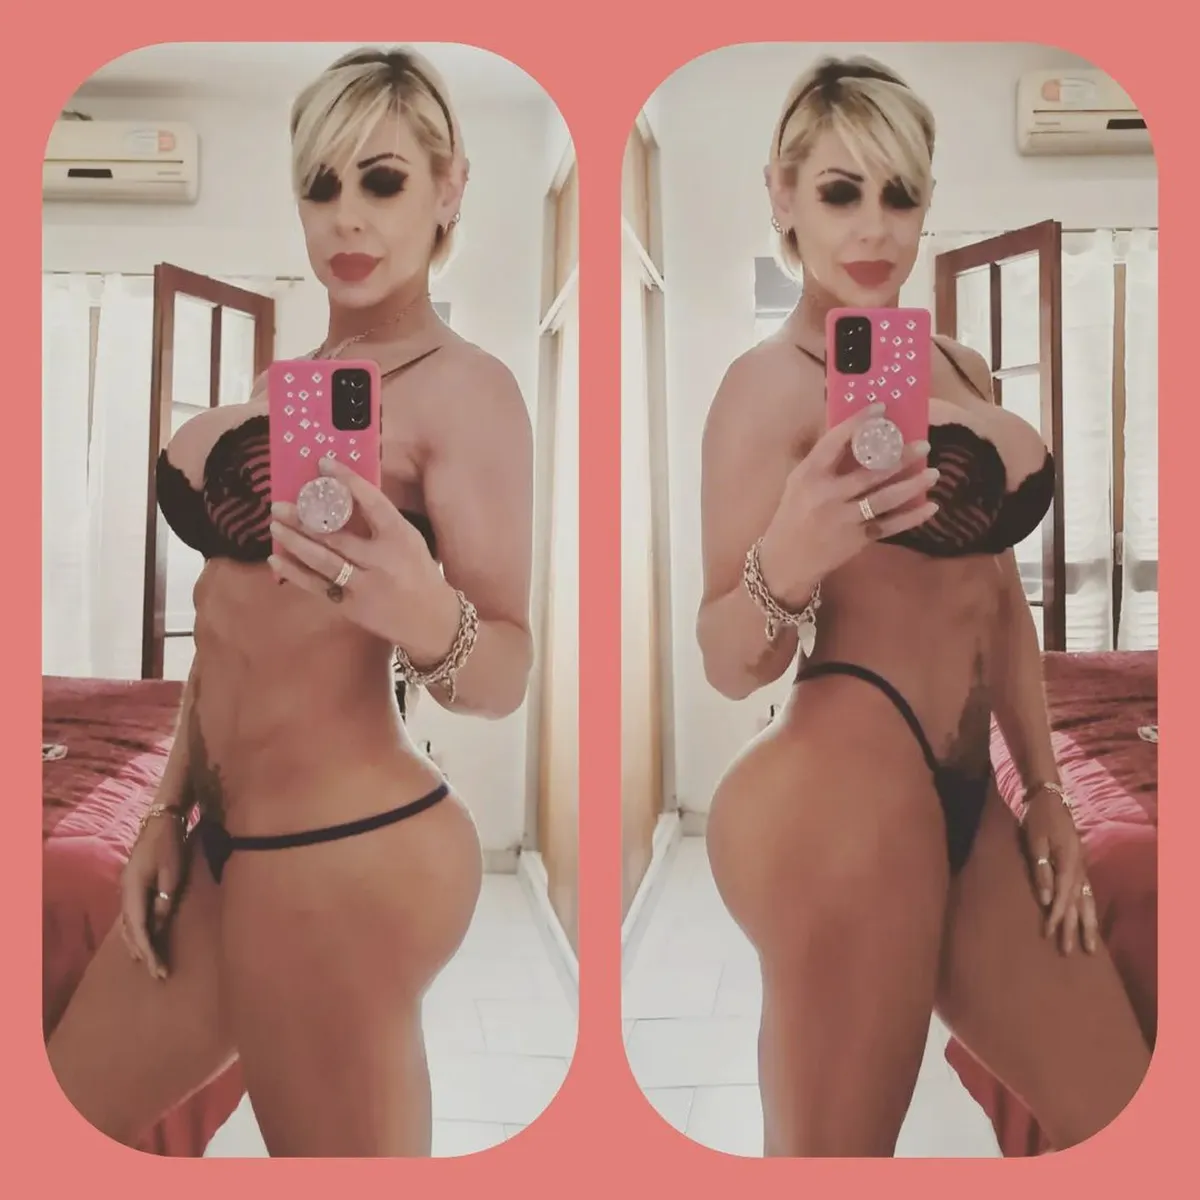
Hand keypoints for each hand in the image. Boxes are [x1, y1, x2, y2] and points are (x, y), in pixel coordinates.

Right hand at [119, 804, 187, 979]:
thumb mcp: (173, 874)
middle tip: (158, 973)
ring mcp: (126, 887)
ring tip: (147, 961)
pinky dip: (137, 929)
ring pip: (129, 923)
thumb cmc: (170, 843)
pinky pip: (132, 913)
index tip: (159, 970)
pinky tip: (143, 937)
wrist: (162, 819)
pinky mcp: (133, 884)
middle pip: (131, 930)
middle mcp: (125, 891)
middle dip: (143, 952)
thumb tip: (157, 927)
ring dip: (138, 942)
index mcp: (133, 890)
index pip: (139, 929)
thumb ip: (164, 901)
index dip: (148, 951)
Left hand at [268, 458, 458, 662]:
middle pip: (336, 534)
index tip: (324, 464)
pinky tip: (277, 558)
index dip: (347, 481)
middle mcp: (382, 560)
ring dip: (295, 541)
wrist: (430, 620)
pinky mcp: (351, 606)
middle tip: (280, 504)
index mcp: (400, 537)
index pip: (372, 502)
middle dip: (304, 517)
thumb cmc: (418, 572)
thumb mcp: (409, 540)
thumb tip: (342, 495)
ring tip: (275, 525)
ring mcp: (365, 585)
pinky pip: (317, 586)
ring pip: (323, 560)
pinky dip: (294, 571)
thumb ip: (381, 521)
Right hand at [758, 404, 939, 606]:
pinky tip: (930, 507)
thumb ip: (824, 462)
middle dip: (901, 456)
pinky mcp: (856, 540)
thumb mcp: (798, 483)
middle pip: (870, 471)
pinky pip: (890, 526)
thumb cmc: (793, 515)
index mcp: (810, 475)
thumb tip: (855, 434)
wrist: (785, 561)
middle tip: (924, 445)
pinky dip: (912, 517)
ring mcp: (843, 519)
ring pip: (886, 498)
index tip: (881, 409)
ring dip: (913, 484)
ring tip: (933, 472)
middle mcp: (827, 495)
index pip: (837, 441)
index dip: (860, 422)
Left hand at [1022, 788, 1098, 954]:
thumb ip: (1040, 870)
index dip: (1057, 916)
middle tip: (1073, 952)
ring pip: (1086, 899)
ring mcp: (1081, 865)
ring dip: (1086, 922)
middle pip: (1078, 902)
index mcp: (1069, 861)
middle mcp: (1079, 866)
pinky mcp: (1079, 863)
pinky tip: (1087, 919)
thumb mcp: (1034, 841)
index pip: (1063, 895)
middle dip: (1075, 928)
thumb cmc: (1038, 817)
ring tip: (1089, 945)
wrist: (1049, 797)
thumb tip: (1044, 899)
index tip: (1050, 933)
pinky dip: (1087, 908)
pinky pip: (1086, 891)